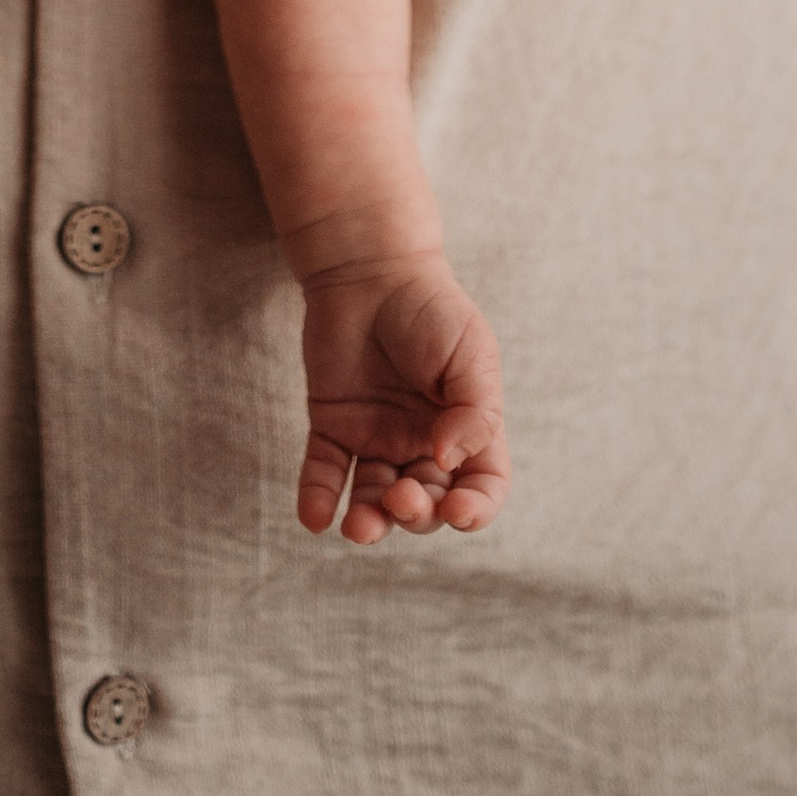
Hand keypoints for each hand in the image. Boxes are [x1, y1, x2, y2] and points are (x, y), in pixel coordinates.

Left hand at [297, 253, 507, 542]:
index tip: (458, 511)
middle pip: (426, 505)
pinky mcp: (333, 425)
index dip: (474, 510)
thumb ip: (474, 411)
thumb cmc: (431, 308)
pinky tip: (315, 518)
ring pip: (375, 499)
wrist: (369, 268)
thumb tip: (449, 462)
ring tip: (359, 527)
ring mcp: (376, 438)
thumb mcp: (471, 354)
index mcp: (466, 430)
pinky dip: (318, 499)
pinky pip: (325, 471)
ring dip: (369, 521)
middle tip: (402, 496)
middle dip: (416, 514)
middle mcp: (422, 444)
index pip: (480, 488)